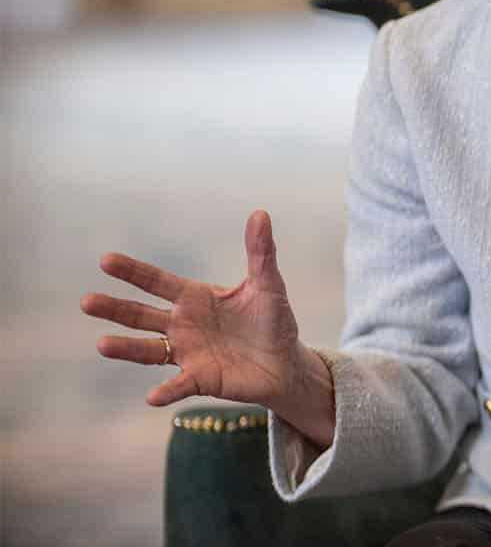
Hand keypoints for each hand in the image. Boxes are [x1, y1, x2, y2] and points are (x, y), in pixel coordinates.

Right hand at [81, 210, 335, 445]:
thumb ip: (261, 252)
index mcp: (195, 298)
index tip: (106, 260)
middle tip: (87, 301)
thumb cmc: (272, 320)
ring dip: (126, 348)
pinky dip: (166, 391)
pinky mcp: (200, 379)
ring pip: (149, 350)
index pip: (158, 282)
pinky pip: (179, 385)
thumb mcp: (268, 284)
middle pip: (142, 315)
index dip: (134, 272)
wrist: (285, 362)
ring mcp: (188, 353)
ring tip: (102, 344)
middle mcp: (183, 324)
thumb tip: (260, 213)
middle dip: (115, 308)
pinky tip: (152, 396)